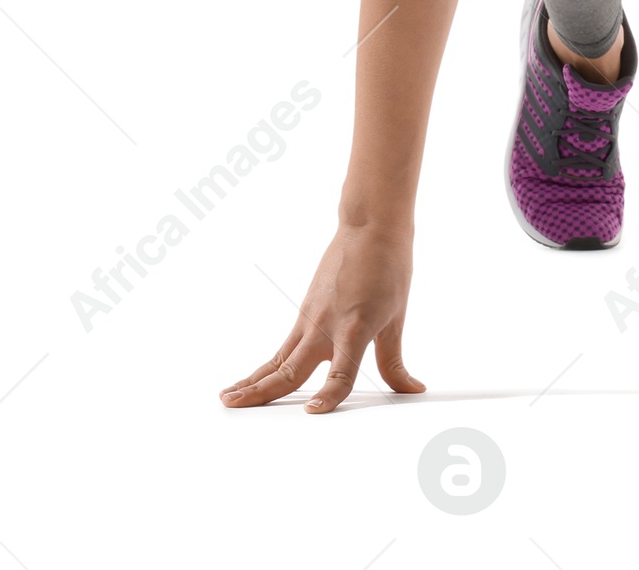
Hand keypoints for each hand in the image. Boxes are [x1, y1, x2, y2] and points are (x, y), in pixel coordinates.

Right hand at [219, 221, 425, 414]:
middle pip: (291, 369)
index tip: (313, 411)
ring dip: (253, 381)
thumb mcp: (397, 318)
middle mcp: (326, 326)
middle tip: (235, 408)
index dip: (329, 396)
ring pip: (278, 359)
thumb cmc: (388, 267)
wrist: (370, 226)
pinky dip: (266, 366)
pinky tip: (251, 379)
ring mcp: (310, 319)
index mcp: (355, 328)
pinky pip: (283, 347)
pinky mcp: (304, 313)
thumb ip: (393, 362)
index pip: (341, 373)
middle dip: (262, 392)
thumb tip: (411, 389)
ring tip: (227, 398)